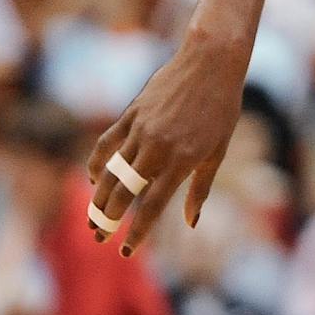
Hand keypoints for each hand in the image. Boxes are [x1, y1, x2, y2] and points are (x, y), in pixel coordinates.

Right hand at [87, 31, 251, 252]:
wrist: (210, 63)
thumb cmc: (221, 109)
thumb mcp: (218, 151)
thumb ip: (200, 188)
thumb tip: (191, 222)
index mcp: (183, 160)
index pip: (152, 205)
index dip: (138, 231)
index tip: (127, 251)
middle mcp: (158, 147)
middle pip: (123, 192)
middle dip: (108, 218)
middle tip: (99, 237)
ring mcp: (141, 130)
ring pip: (110, 171)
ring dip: (98, 198)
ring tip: (93, 217)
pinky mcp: (131, 114)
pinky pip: (107, 144)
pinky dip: (97, 163)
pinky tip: (94, 179)